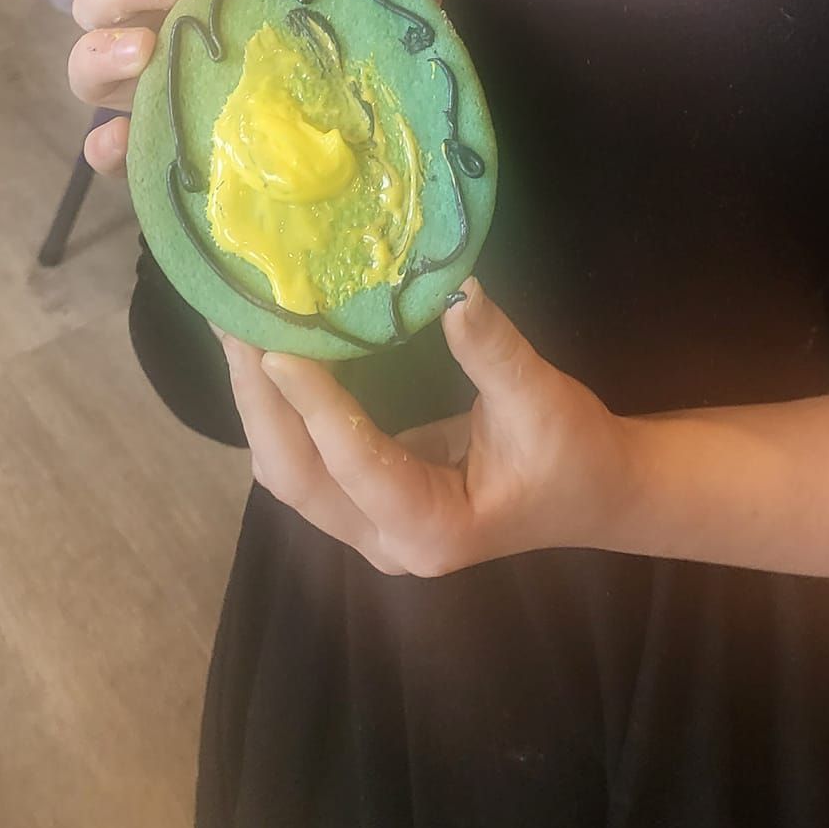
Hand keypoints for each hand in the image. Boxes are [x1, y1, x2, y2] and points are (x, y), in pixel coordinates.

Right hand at [66, 0, 450, 177]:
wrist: (342, 162)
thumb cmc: (340, 68)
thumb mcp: (374, 23)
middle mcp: (163, 34)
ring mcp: (148, 95)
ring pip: (87, 62)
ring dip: (102, 50)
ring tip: (144, 55)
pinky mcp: (150, 154)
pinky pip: (106, 149)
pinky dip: (105, 145)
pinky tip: (120, 146)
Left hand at [220, 280, 633, 575]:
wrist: (596, 492)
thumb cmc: (575, 454)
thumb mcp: (542, 400)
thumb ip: (493, 351)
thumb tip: (455, 288)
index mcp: (432, 528)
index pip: (355, 462)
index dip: (313, 403)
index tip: (277, 344)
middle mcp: (386, 540)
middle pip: (296, 478)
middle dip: (259, 402)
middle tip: (232, 323)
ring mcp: (368, 525)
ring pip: (289, 472)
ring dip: (259, 402)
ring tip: (233, 327)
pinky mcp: (364, 498)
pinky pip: (307, 457)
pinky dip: (282, 406)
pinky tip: (266, 352)